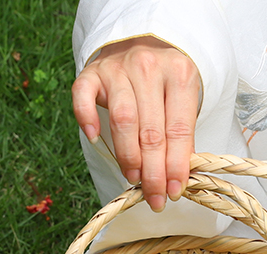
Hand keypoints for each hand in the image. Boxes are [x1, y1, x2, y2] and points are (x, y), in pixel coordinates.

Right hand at [72, 36, 200, 211]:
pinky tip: (94, 139)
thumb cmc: (165, 84)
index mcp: (180, 75)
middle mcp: (148, 67)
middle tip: (154, 198)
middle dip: (153, 172)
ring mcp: (118, 67)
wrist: (141, 44)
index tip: (174, 192)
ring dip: (128, 156)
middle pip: (150, 131)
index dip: (176, 166)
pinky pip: (83, 96)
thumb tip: (177, 180)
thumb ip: (182, 136)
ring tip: (134, 179)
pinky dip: (86, 118)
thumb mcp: (183, 102)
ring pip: (123, 120)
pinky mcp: (92, 71)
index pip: (178, 130)